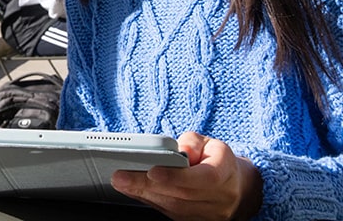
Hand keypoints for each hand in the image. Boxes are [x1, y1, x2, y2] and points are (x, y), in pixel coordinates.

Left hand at [109, 131, 262, 220]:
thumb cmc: (215, 159)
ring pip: (174, 208)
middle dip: (147, 185)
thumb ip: (193, 142)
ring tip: (121, 182)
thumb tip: (180, 151)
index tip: (152, 170)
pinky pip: (171, 214)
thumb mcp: (209, 142)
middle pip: (182, 195)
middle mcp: (220, 199)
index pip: (203, 178)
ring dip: (144, 195)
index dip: (177, 176)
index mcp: (225, 172)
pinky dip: (150, 201)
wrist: (236, 187)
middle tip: (120, 176)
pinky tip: (132, 190)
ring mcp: (210, 215)